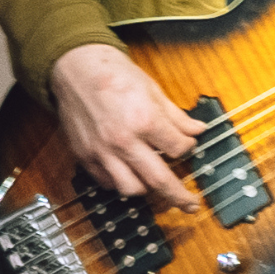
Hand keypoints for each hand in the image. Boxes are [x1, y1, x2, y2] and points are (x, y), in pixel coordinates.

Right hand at [48, 43, 200, 210]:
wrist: (76, 68)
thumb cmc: (114, 74)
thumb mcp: (153, 90)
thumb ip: (176, 116)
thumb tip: (198, 130)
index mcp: (144, 121)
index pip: (179, 149)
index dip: (189, 148)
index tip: (189, 145)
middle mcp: (124, 141)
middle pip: (159, 181)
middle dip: (179, 196)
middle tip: (191, 205)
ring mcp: (102, 152)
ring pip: (131, 189)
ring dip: (147, 189)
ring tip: (154, 184)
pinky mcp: (86, 156)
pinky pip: (107, 182)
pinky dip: (120, 182)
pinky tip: (128, 173)